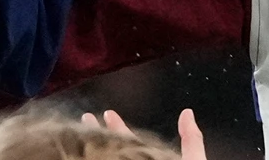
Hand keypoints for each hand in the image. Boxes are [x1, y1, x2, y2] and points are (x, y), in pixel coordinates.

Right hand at [82, 108, 205, 158]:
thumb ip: (191, 140)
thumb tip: (187, 114)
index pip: (133, 144)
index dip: (119, 128)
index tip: (107, 114)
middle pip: (114, 153)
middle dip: (99, 136)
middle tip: (85, 119)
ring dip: (91, 152)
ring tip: (77, 136)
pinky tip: (78, 158)